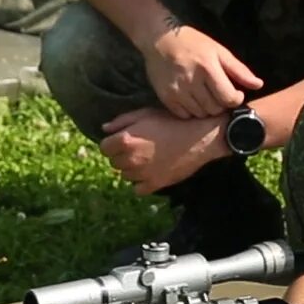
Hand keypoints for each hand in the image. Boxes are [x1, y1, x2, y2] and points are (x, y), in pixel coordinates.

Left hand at [98, 107, 224, 193]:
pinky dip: (141, 183)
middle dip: (121, 155)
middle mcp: (130, 159)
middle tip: (137, 148)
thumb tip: (104, 129)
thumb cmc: (172, 121)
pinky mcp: (155, 184)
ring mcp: (142, 174)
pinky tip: (150, 172)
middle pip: (114, 162)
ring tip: (146, 159)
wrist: (199, 138)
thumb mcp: (145, 114)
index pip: (104, 148)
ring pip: (125, 176)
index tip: (121, 141)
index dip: (111, 143)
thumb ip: (122, 121)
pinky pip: (137, 189)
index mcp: (125, 140)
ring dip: (131, 169)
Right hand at [142, 26, 262, 119]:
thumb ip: (239, 70)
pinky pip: (184, 115)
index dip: (236, 99)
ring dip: (207, 109)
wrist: (159, 39)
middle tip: (219, 95)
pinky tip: (193, 100)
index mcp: (208, 68)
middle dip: (222, 105)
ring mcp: (177, 90)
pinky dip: (192, 112)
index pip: (228, 98)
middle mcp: (192, 81)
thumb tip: (258, 85)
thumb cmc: (193, 43)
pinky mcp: (166, 97)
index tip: (234, 94)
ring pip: (200, 114)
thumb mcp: (218, 51)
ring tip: (206, 97)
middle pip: (215, 109)